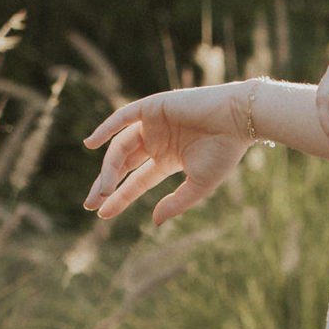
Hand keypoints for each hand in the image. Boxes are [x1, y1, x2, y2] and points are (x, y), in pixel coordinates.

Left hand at [83, 85, 249, 224]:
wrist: (238, 119)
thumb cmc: (224, 152)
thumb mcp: (199, 185)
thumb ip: (177, 203)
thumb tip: (154, 222)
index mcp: (168, 160)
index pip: (137, 181)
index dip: (120, 197)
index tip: (102, 213)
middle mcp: (157, 142)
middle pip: (123, 165)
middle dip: (106, 185)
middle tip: (90, 204)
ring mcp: (152, 124)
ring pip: (121, 147)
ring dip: (109, 168)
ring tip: (103, 189)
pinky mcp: (152, 107)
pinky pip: (122, 117)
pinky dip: (105, 128)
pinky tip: (91, 144)